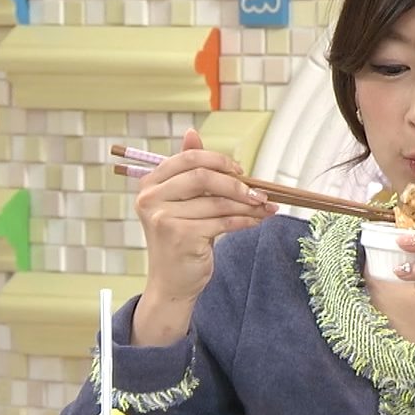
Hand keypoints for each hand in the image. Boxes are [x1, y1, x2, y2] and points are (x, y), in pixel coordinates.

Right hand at [131, 129, 277, 343]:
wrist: (171, 282)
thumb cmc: (179, 239)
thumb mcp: (181, 202)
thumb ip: (188, 170)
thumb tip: (192, 132)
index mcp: (150, 184)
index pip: (187, 158)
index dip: (218, 160)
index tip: (240, 170)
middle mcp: (151, 198)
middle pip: (203, 176)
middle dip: (236, 183)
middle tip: (258, 192)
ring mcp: (164, 218)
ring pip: (217, 202)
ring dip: (247, 205)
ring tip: (265, 207)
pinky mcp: (181, 236)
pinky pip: (223, 221)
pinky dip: (245, 220)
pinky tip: (257, 220)